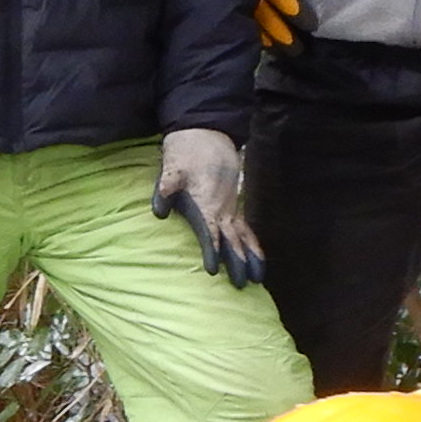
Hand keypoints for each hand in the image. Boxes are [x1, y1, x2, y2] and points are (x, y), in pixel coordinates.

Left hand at [152, 127, 267, 286]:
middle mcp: (223, 209)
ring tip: (261, 278)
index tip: (214, 270)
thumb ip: (165, 190)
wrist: (205, 136)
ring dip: (253, 257)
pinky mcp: (234, 204)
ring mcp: (231, 207)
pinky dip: (254, 244)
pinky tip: (259, 258)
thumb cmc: (185, 156)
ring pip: (245, 236)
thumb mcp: (171, 170)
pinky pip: (247, 228)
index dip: (212, 252)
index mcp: (206, 204)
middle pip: (233, 240)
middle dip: (238, 263)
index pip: (210, 233)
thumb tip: (159, 212)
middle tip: (243, 285)